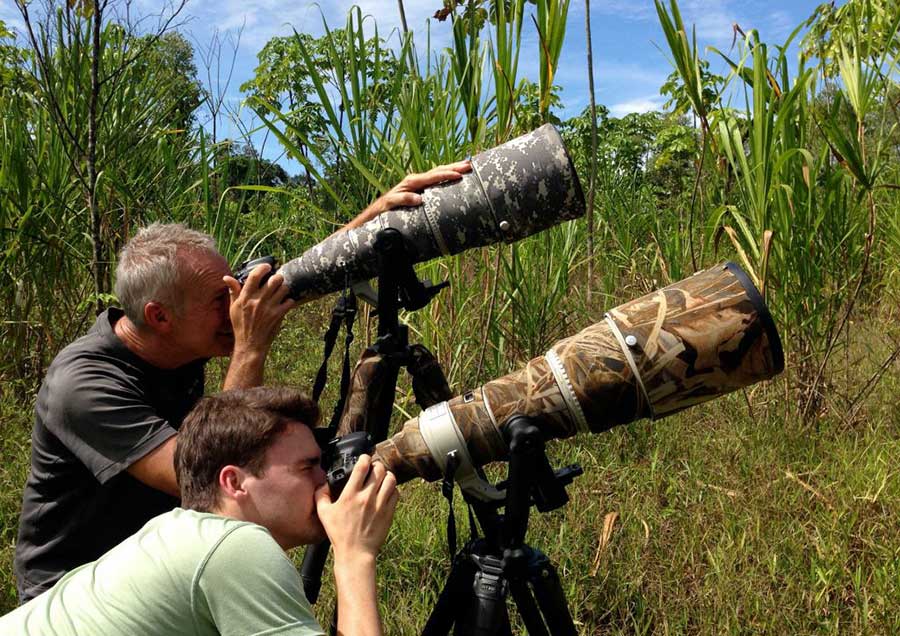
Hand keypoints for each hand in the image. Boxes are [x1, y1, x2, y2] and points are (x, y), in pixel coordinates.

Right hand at [223, 263, 294, 357]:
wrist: (250, 344)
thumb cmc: (241, 326)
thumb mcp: (233, 308)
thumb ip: (233, 291)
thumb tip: (227, 277)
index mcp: (245, 297)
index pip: (255, 276)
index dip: (263, 267)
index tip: (268, 266)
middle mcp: (257, 300)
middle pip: (274, 279)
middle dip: (278, 278)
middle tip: (277, 281)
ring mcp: (269, 308)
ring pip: (284, 288)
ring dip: (284, 289)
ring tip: (281, 292)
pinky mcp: (278, 315)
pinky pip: (289, 301)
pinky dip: (289, 301)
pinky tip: (284, 304)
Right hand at [315, 455, 398, 561]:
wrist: (355, 553)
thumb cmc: (339, 534)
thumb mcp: (324, 514)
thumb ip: (320, 496)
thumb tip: (322, 484)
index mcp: (350, 495)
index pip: (362, 466)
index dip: (364, 457)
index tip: (364, 458)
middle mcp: (366, 497)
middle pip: (379, 469)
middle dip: (376, 465)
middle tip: (373, 468)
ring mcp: (379, 504)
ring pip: (390, 478)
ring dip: (386, 475)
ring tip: (382, 478)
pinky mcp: (388, 512)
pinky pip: (396, 492)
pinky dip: (392, 488)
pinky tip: (386, 491)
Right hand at [348, 160, 472, 228]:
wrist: (366, 228)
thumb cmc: (394, 221)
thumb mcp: (416, 216)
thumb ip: (429, 213)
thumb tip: (451, 216)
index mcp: (416, 188)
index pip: (436, 175)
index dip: (452, 170)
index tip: (470, 167)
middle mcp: (407, 187)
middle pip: (430, 174)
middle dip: (449, 169)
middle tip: (466, 168)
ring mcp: (396, 194)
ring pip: (416, 182)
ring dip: (434, 178)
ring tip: (452, 176)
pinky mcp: (386, 205)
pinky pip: (397, 200)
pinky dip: (407, 199)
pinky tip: (419, 199)